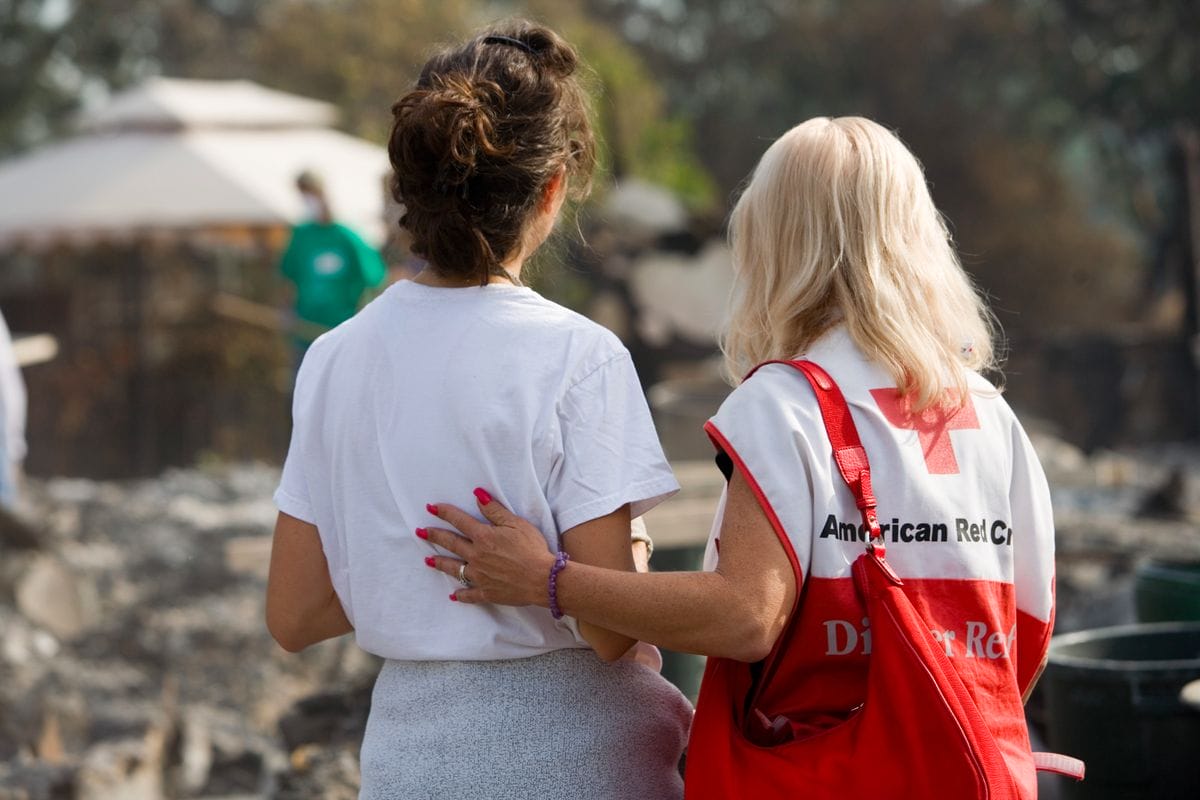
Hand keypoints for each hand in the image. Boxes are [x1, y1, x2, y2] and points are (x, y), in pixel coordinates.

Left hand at [421, 489, 557, 606]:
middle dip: (434, 536)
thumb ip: (494, 510)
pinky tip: (453, 595)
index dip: (444, 512)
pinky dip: (460, 595)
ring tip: (428, 561)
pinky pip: (469, 594)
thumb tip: (477, 495)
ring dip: (440, 563)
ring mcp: (479, 576)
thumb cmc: (532, 548)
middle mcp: (476, 556)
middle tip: (420, 532)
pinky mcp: (487, 592)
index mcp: (483, 537)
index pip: (459, 521)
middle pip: (451, 543)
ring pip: (454, 568)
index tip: (431, 507)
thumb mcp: (516, 523)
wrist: (542, 579)